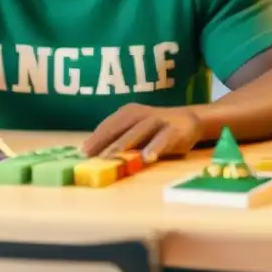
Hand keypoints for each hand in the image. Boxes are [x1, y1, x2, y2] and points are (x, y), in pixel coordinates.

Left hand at [81, 104, 202, 162]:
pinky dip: (155, 148)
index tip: (81, 153)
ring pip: (138, 132)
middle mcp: (140, 114)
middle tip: (92, 158)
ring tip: (112, 158)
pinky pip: (163, 139)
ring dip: (125, 144)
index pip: (108, 125)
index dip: (95, 138)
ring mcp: (157, 121)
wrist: (189, 120)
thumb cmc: (155, 129)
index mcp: (128, 113)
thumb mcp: (135, 130)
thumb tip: (90, 155)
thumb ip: (118, 139)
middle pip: (120, 128)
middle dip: (105, 143)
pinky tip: (148, 158)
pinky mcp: (174, 130)